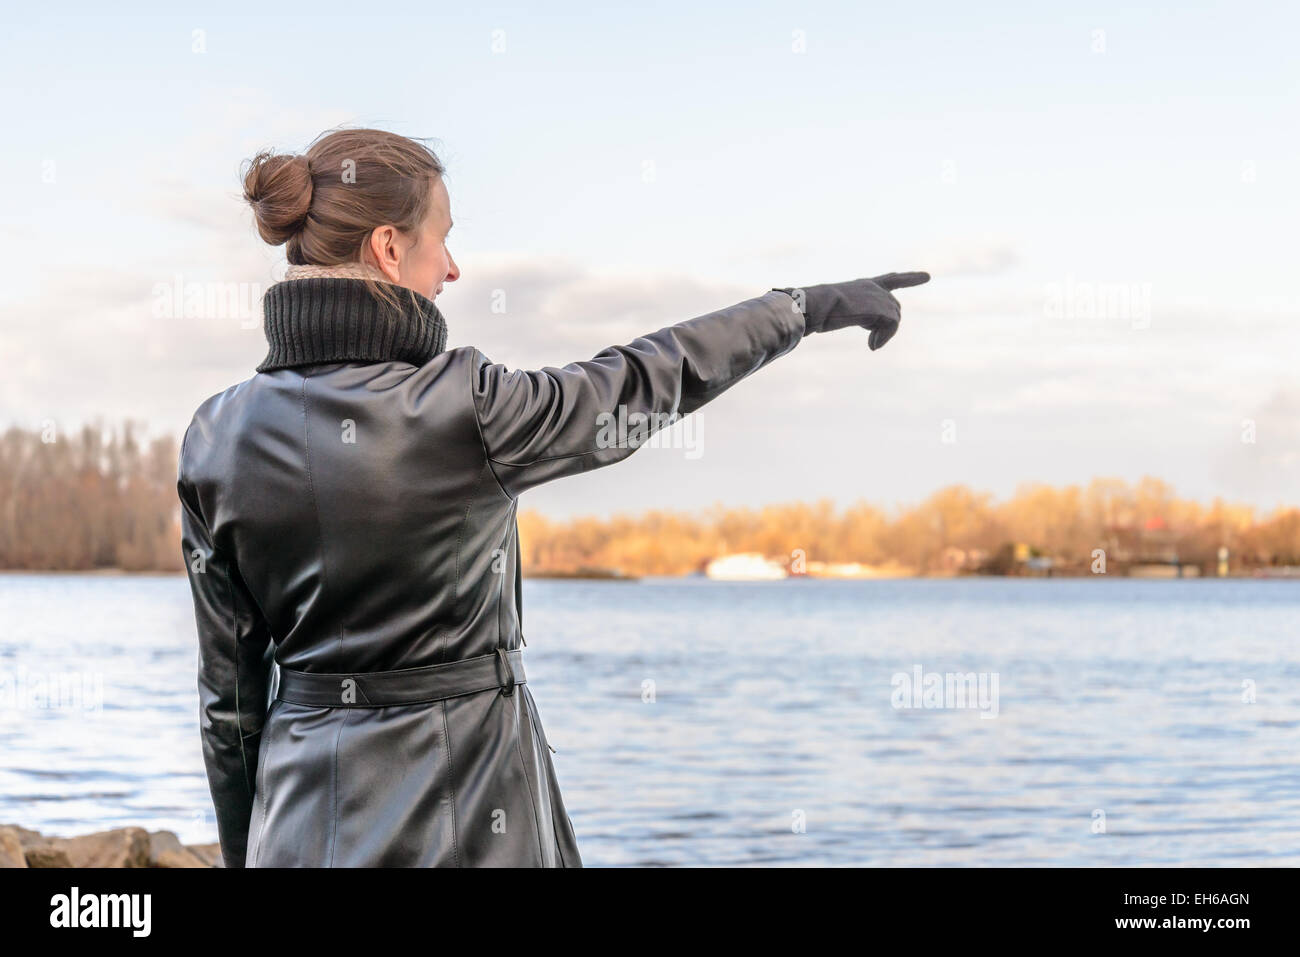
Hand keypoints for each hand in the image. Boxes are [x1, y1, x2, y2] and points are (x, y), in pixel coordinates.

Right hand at [774, 271, 930, 348]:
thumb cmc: (809, 310)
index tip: (927, 276)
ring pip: (895, 318)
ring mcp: (878, 295)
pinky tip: (872, 346)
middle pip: (895, 308)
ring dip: (884, 334)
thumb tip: (802, 314)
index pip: (891, 280)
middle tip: (871, 342)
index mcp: (861, 285)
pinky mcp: (881, 306)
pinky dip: (884, 338)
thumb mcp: (827, 312)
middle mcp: (873, 287)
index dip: (910, 278)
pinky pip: (892, 325)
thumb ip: (834, 315)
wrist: (809, 306)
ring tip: (870, 344)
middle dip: (887, 327)